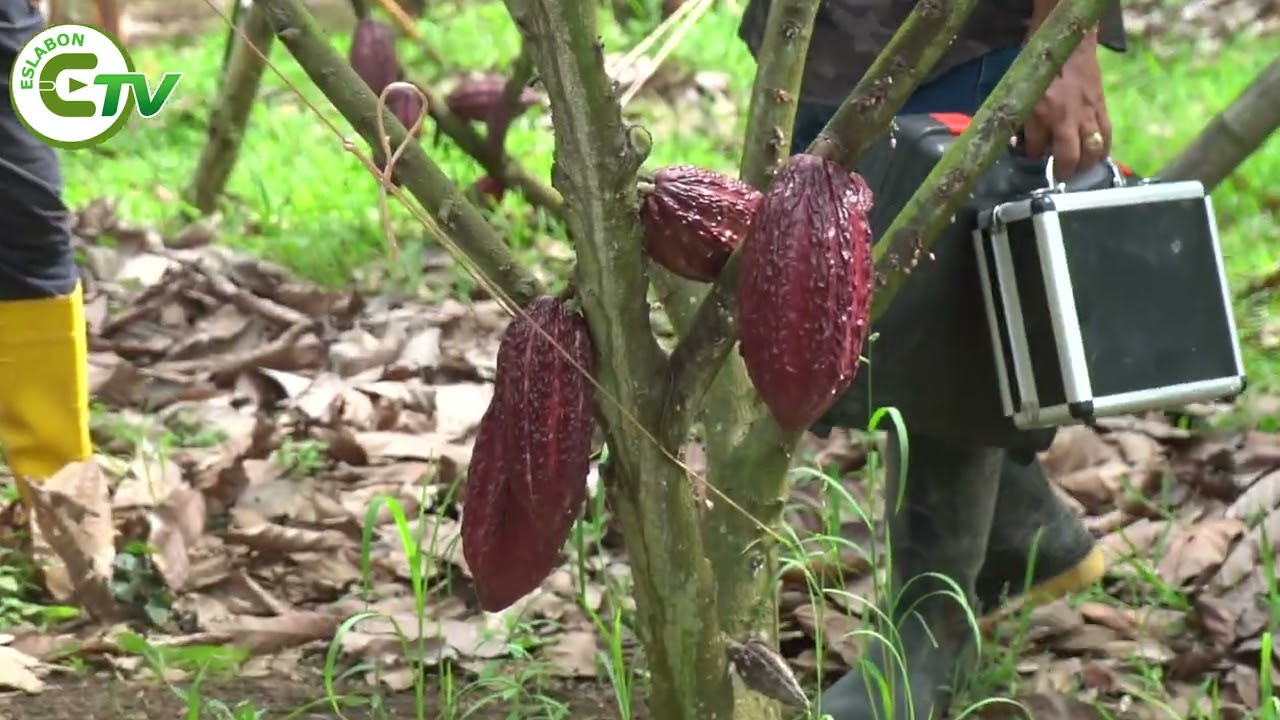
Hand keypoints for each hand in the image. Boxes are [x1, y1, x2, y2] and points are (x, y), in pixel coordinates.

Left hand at [1022, 31, 1110, 180]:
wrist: (1069, 43)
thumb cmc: (1041, 66)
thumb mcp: (1022, 92)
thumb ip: (1023, 119)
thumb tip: (1022, 140)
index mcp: (1041, 114)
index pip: (1035, 148)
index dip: (1031, 157)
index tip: (1032, 159)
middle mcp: (1066, 118)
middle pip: (1069, 157)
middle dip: (1064, 171)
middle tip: (1061, 177)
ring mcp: (1087, 113)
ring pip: (1092, 149)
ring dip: (1086, 165)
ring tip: (1080, 171)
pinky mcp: (1102, 106)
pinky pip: (1106, 134)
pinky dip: (1103, 149)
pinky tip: (1099, 157)